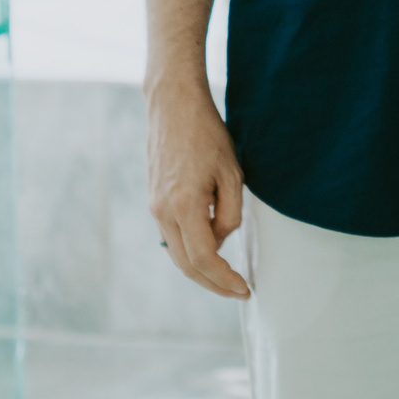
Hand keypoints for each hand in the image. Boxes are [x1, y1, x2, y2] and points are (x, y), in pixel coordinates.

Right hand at [147, 81, 250, 299]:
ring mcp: (155, 208)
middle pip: (186, 265)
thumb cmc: (207, 135)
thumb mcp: (232, 172)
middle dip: (213, 283)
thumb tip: (221, 240)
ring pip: (176, 254)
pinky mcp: (155, 201)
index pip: (204, 258)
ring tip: (228, 277)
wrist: (173, 107)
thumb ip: (229, 213)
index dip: (224, 279)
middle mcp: (163, 211)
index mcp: (184, 205)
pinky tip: (212, 248)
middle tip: (238, 291)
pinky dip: (191, 250)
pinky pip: (173, 237)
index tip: (244, 288)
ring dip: (201, 270)